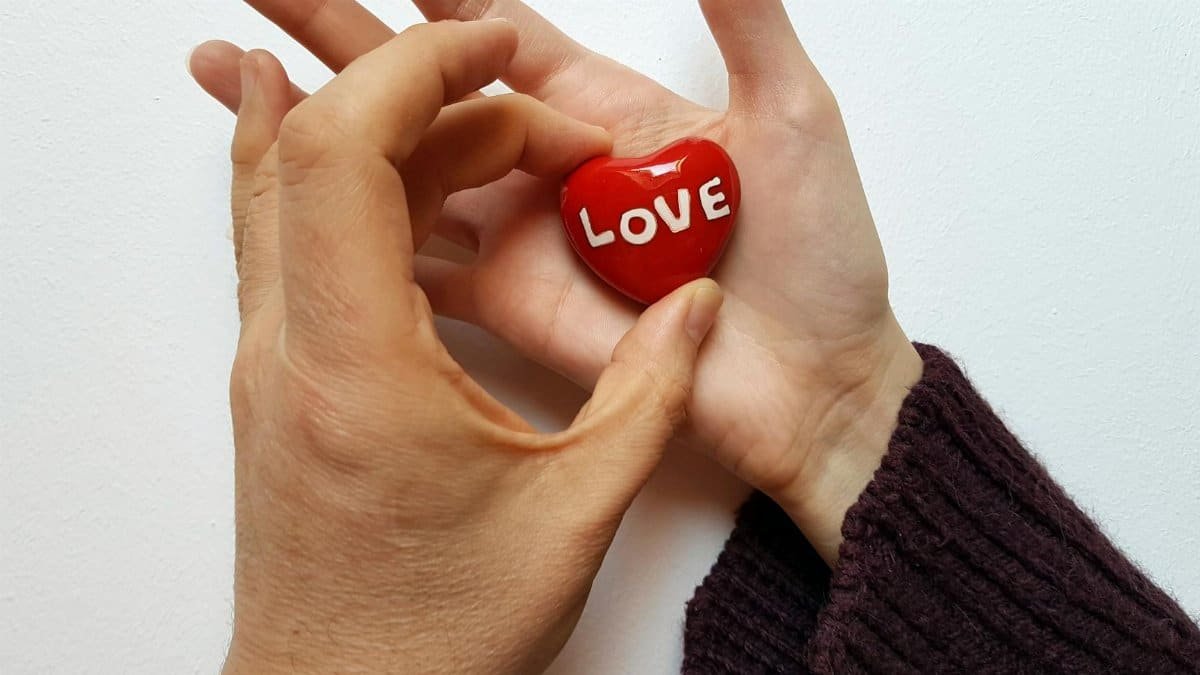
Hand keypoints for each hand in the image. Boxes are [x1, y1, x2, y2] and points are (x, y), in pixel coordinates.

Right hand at [190, 0, 922, 563]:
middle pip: (419, 83)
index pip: (492, 25)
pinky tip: (286, 196)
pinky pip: (419, 263)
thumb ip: (747, 22)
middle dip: (337, 31)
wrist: (813, 386)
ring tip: (240, 78)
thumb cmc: (819, 259)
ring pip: (398, 163)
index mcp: (601, 103)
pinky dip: (353, 232)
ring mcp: (520, 234)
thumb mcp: (793, 118)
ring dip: (319, 123)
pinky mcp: (510, 303)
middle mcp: (543, 163)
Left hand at [210, 20, 720, 672]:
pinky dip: (343, 180)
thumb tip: (700, 308)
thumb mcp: (577, 511)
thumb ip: (653, 393)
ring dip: (391, 140)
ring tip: (490, 135)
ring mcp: (272, 362)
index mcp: (358, 367)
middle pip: (316, 150)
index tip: (494, 43)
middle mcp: (288, 349)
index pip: (345, 153)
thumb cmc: (436, 633)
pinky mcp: (282, 379)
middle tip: (523, 98)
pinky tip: (392, 170)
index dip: (419, 71)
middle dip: (426, 97)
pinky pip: (288, 237)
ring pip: (294, 188)